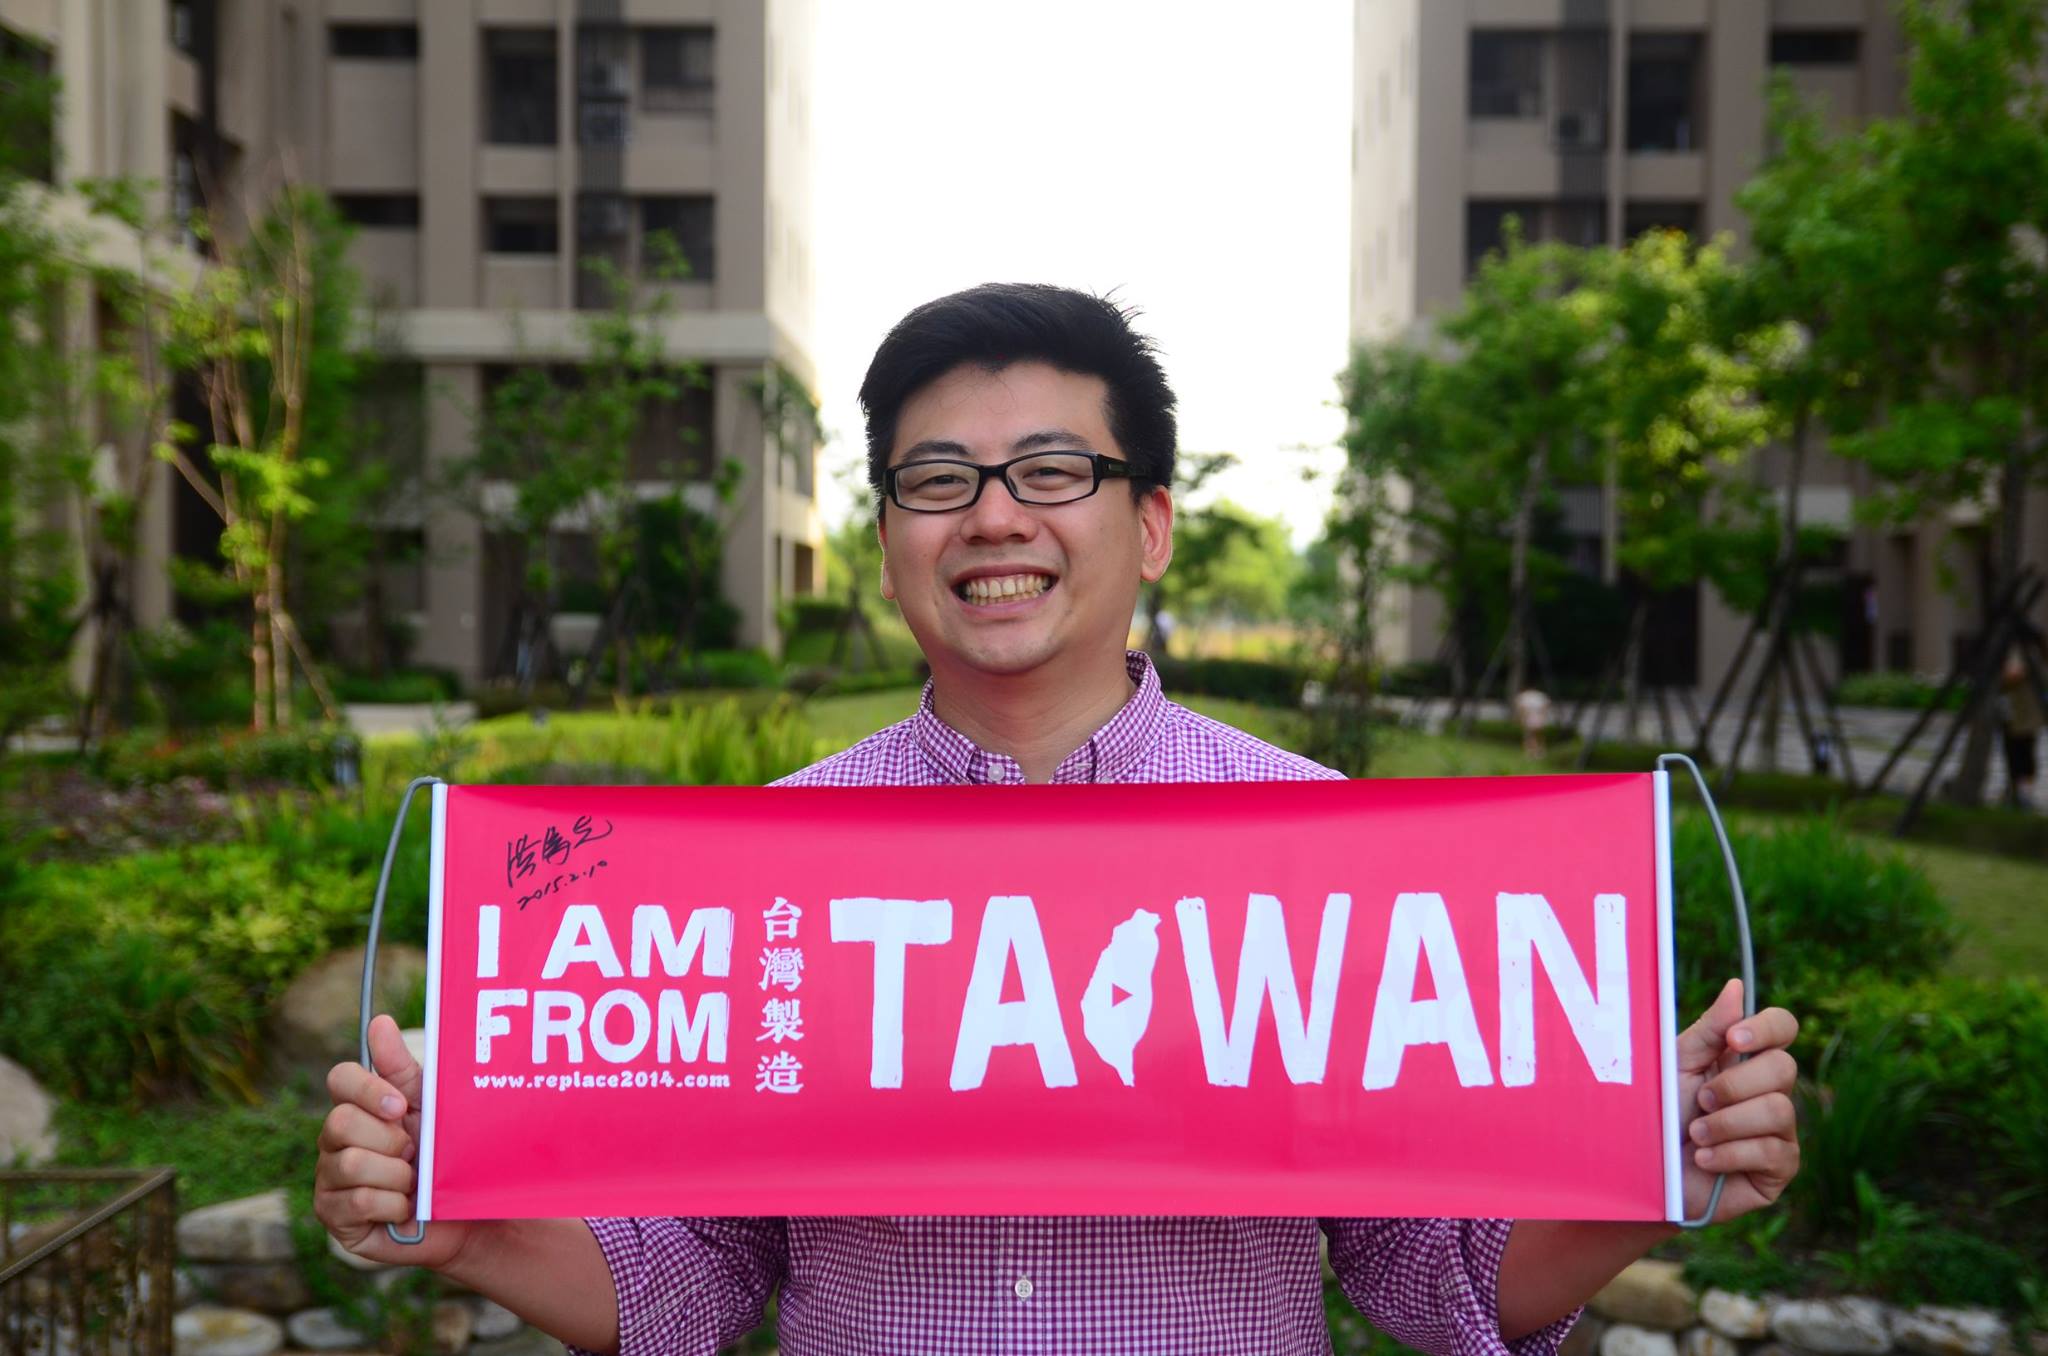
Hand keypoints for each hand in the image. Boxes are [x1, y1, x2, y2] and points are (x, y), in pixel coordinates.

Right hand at [315, 1014, 472, 1270]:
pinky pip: (356, 1203)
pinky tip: (405, 1208)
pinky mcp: (336, 1219)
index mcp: (358, 1107)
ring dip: (395, 1174)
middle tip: (413, 1151)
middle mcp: (335, 1141)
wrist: (468, 1212)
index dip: (367, 1089)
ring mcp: (330, 1181)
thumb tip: (379, 1022)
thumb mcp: (431, 1107)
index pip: (340, 1079)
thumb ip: (401, 1069)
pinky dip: (392, 1205)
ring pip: (348, 1164)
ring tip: (413, 1182)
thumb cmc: (447, 1154)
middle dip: (388, 1139)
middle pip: (340, 1122)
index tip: (401, 1106)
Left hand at [1676, 978, 1800, 1222]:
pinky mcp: (1780, 1169)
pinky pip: (1772, 1151)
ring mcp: (1779, 1131)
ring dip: (1727, 1123)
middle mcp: (1770, 1091)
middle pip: (1784, 1067)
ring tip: (1695, 1133)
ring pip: (1779, 1110)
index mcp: (1744, 1060)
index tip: (1734, 1038)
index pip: (1782, 1028)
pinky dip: (1730, 1153)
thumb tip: (1737, 987)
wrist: (1647, 1175)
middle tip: (1701, 1101)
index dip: (1767, 1027)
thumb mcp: (1677, 1067)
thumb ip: (1709, 1031)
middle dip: (1734, 1085)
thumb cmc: (1659, 1117)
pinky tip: (1704, 1159)